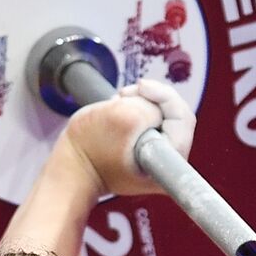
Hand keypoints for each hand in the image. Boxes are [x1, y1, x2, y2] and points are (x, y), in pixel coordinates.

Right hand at [62, 78, 194, 197]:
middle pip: (175, 114)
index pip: (183, 118)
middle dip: (151, 98)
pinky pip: (151, 118)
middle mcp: (169, 164)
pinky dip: (136, 108)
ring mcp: (158, 156)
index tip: (141, 89)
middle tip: (127, 94)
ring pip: (162, 113)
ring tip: (120, 102)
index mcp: (167, 166)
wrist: (72, 166)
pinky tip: (121, 108)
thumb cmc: (90, 150)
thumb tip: (158, 106)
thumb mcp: (121, 119)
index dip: (164, 96)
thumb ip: (148, 108)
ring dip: (141, 102)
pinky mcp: (148, 147)